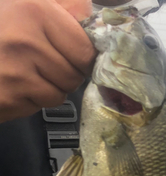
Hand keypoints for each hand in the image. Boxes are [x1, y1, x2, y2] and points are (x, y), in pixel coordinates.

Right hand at [0, 0, 95, 122]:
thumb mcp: (23, 1)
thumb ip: (61, 4)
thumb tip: (89, 14)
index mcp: (34, 12)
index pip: (84, 50)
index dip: (82, 56)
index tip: (73, 55)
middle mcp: (26, 43)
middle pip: (73, 76)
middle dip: (65, 74)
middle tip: (46, 64)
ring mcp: (16, 76)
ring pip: (58, 95)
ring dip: (49, 89)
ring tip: (28, 73)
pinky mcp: (8, 100)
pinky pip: (36, 107)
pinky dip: (30, 100)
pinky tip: (15, 84)